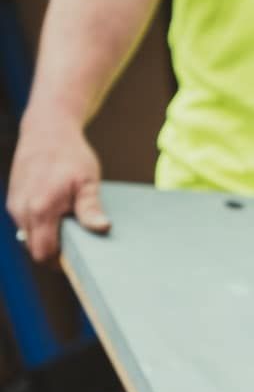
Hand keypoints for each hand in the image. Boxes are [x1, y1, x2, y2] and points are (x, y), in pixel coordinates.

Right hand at [7, 110, 109, 262]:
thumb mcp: (88, 180)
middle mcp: (22, 210)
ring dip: (46, 237)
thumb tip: (101, 228)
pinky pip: (25, 224)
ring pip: (28, 237)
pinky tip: (56, 214)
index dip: (60, 262)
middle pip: (34, 249)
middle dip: (54, 252)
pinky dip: (39, 225)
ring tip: (67, 224)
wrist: (46, 130)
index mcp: (41, 209)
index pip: (44, 253)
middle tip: (77, 244)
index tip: (78, 260)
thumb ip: (90, 207)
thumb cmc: (71, 155)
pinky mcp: (13, 201)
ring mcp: (15, 206)